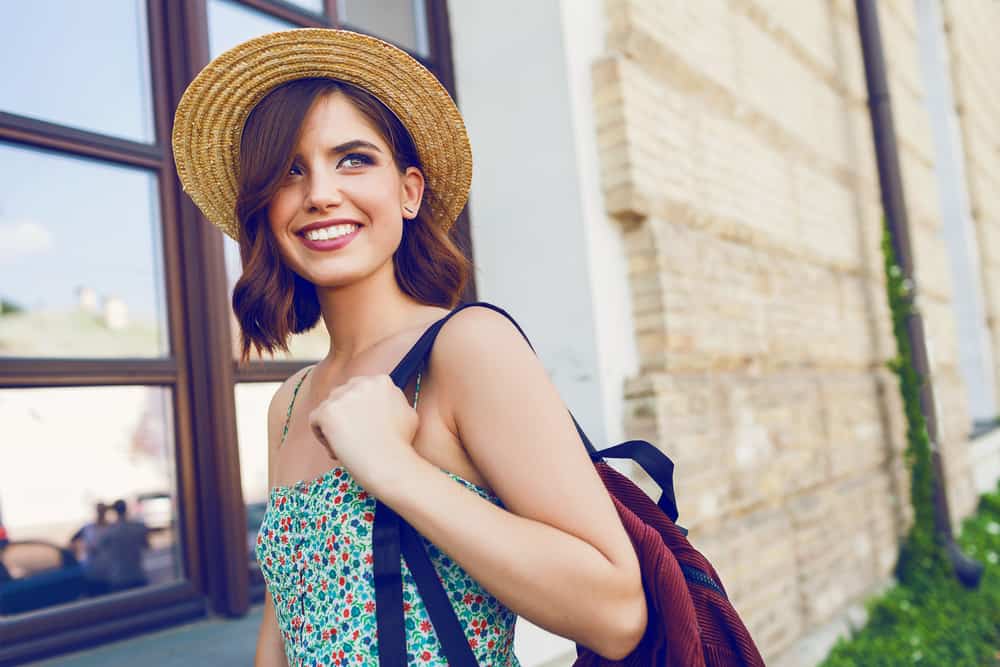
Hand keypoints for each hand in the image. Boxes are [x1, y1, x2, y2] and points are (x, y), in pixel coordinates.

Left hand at [307, 374, 420, 494]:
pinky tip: (336, 450)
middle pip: (342, 396)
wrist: (388, 462)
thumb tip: (385, 401)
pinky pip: (315, 420)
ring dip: (334, 426)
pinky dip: (322, 436)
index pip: (361, 390)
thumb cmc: (400, 444)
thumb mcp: (408, 412)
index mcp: (381, 381)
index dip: (361, 410)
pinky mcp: (326, 411)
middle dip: (346, 415)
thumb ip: (394, 401)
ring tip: (347, 446)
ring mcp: (342, 395)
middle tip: (354, 437)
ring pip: (328, 408)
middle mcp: (360, 383)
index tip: (365, 427)